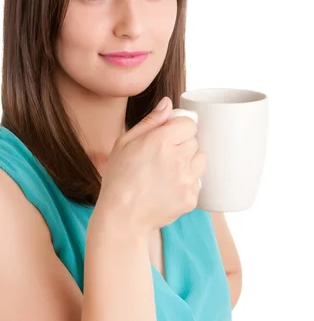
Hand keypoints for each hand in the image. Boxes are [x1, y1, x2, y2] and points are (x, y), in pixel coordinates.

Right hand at [97, 97, 206, 232]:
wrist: (122, 217)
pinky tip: (167, 189)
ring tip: (167, 173)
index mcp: (160, 140)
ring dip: (188, 164)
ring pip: (200, 161)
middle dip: (182, 146)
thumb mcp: (125, 143)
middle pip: (195, 141)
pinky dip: (186, 184)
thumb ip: (150, 121)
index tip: (169, 137)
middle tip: (162, 159)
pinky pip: (197, 183)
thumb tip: (168, 103)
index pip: (189, 123)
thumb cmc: (119, 178)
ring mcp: (186, 179)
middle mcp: (176, 158)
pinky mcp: (191, 197)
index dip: (179, 129)